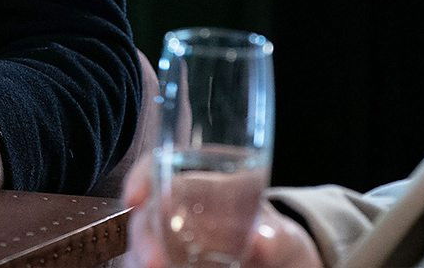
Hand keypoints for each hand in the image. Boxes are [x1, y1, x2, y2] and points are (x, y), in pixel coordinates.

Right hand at [122, 158, 321, 267]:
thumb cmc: (280, 245)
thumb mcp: (287, 239)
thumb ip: (280, 238)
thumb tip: (262, 241)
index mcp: (208, 188)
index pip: (166, 166)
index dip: (145, 174)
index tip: (135, 196)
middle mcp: (183, 212)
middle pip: (149, 210)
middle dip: (144, 232)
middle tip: (155, 261)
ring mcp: (174, 242)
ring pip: (141, 241)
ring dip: (139, 255)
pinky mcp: (172, 263)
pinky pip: (144, 263)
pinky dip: (142, 266)